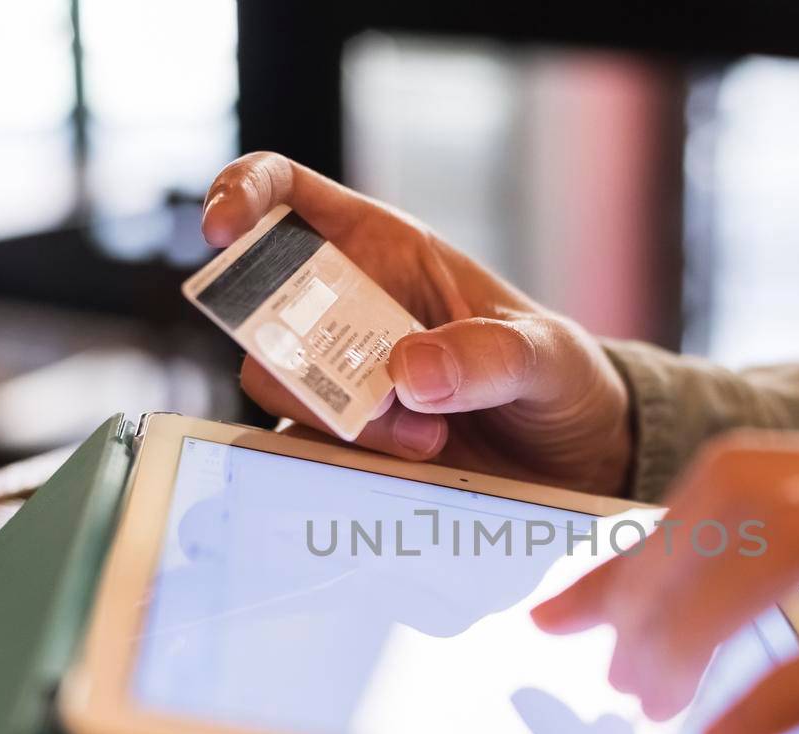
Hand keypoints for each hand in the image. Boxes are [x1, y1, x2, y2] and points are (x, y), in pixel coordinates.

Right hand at [201, 152, 632, 495]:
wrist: (574, 464)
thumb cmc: (559, 381)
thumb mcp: (547, 357)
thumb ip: (490, 357)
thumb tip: (407, 372)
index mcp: (385, 250)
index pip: (287, 195)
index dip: (242, 195)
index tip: (224, 231)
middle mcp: (345, 309)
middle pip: (261, 310)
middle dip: (297, 355)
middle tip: (379, 399)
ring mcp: (338, 380)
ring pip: (280, 387)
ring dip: (345, 420)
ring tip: (430, 445)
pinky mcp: (341, 446)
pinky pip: (304, 451)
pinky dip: (344, 466)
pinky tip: (412, 473)